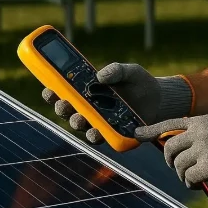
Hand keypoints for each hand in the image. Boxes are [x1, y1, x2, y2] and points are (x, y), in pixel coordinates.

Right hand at [42, 62, 190, 144]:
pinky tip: (97, 131)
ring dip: (76, 123)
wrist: (160, 99)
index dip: (52, 92)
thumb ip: (116, 70)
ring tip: (79, 118)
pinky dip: (97, 135)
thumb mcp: (129, 71)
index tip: (48, 88)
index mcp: (88, 91)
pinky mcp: (112, 135)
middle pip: (68, 111)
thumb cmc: (139, 83)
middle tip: (64, 103)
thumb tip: (100, 76)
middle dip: (62, 108)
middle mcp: (90, 108)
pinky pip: (100, 138)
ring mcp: (99, 123)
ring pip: (81, 126)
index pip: (64, 92)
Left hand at [135, 115, 207, 187]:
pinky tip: (203, 182)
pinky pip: (190, 177)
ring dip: (184, 175)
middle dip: (170, 161)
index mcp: (202, 121)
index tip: (137, 133)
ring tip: (197, 176)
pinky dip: (192, 183)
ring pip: (179, 165)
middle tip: (179, 168)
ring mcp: (205, 148)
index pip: (170, 124)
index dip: (151, 130)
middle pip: (169, 147)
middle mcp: (201, 131)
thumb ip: (199, 133)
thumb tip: (174, 145)